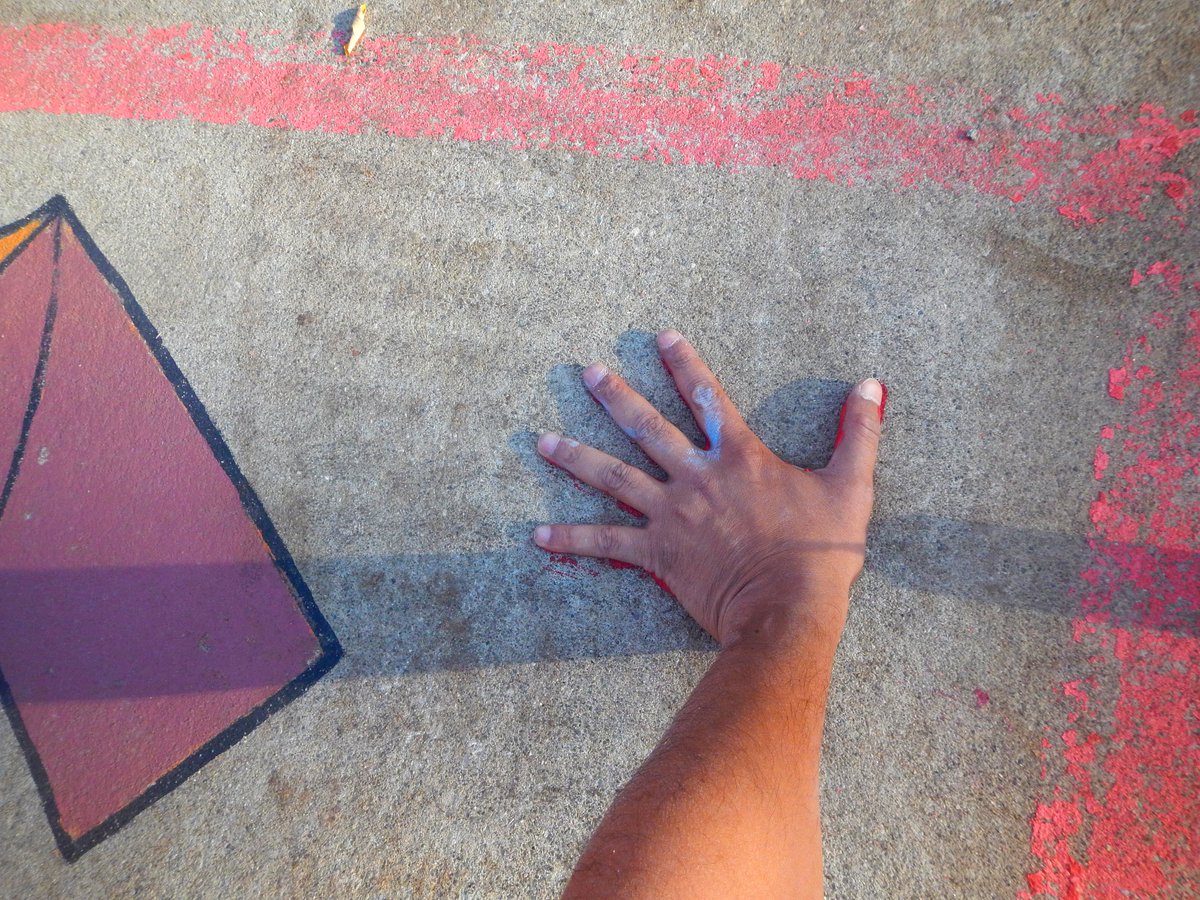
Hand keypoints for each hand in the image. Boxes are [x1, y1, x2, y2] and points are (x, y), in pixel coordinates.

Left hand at [533, 330, 885, 649]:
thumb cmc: (823, 549)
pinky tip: (538, 534)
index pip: (706, 396)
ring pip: (614, 477)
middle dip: (614, 395)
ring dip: (576, 457)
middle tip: (586, 372)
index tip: (659, 336)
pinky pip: (606, 544)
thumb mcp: (851, 485)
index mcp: (739, 457)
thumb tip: (873, 386)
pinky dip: (571, 539)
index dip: (683, 363)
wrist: (789, 608)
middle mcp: (696, 477)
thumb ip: (859, 432)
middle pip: (647, 427)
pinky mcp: (657, 553)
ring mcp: (671, 514)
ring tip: (541, 440)